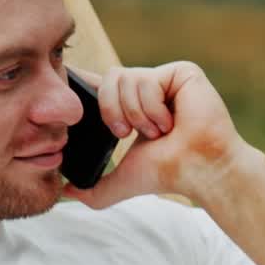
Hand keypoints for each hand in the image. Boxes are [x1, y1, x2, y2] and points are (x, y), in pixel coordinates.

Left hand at [63, 62, 249, 208]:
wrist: (198, 170)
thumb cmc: (168, 173)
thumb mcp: (124, 180)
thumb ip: (94, 188)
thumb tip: (66, 192)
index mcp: (134, 108)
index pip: (103, 88)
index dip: (84, 86)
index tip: (68, 95)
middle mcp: (149, 90)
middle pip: (107, 78)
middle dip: (112, 111)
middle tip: (127, 133)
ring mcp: (165, 79)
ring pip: (123, 78)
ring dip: (135, 114)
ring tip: (158, 131)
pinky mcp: (181, 72)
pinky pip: (144, 79)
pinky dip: (151, 107)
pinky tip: (171, 121)